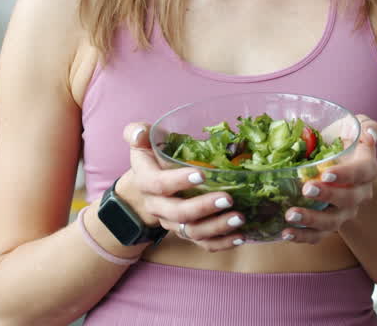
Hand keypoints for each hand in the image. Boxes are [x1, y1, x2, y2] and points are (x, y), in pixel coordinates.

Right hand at [117, 121, 245, 251]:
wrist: (145, 188)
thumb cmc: (151, 158)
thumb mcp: (141, 142)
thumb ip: (137, 133)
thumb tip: (142, 132)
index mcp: (146, 181)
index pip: (159, 185)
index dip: (178, 181)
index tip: (202, 174)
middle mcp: (157, 206)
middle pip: (178, 213)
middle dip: (203, 208)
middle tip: (228, 198)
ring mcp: (171, 222)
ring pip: (191, 232)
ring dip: (217, 227)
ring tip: (239, 218)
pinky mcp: (185, 232)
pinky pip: (202, 244)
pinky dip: (222, 243)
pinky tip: (240, 237)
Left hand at [279, 114, 376, 243]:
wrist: (337, 163)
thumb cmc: (344, 140)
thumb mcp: (356, 126)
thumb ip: (367, 126)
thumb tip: (370, 134)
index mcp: (367, 169)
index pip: (362, 173)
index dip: (345, 175)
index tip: (325, 173)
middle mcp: (359, 193)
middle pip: (348, 200)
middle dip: (327, 196)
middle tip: (306, 189)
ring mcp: (344, 211)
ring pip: (332, 222)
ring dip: (312, 220)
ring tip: (290, 215)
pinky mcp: (328, 224)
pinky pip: (318, 235)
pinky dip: (302, 236)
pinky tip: (285, 233)